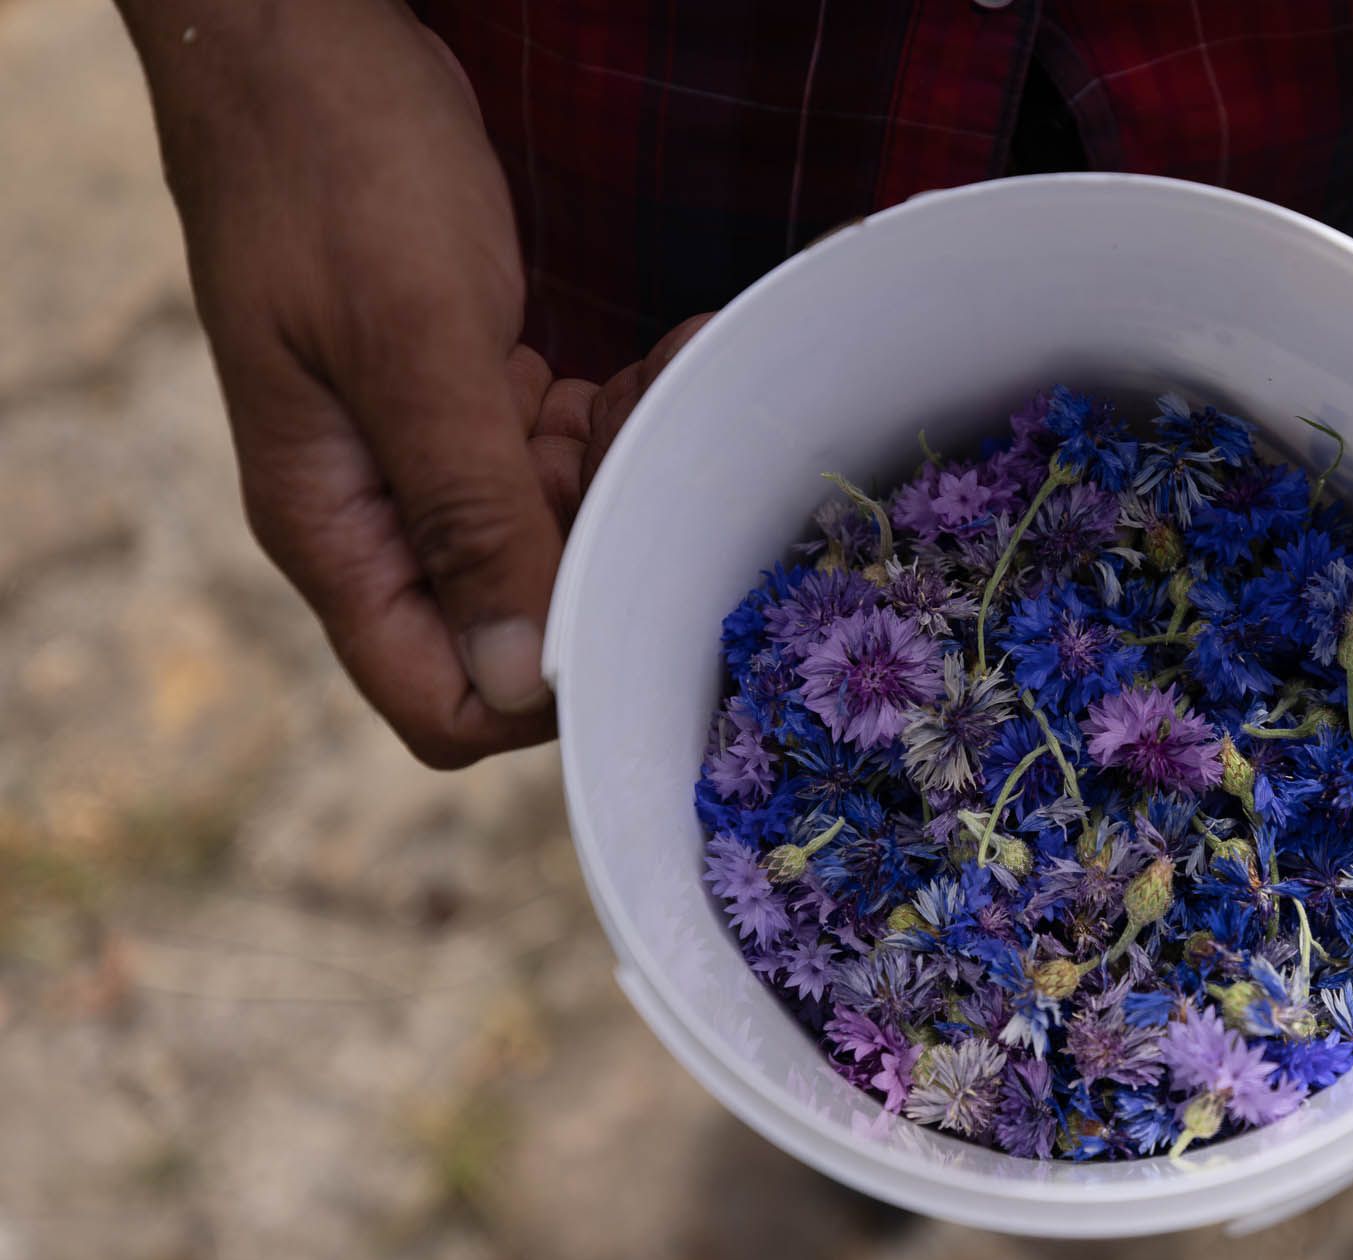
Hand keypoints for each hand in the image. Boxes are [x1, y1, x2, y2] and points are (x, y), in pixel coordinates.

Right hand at [122, 0, 579, 766]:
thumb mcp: (412, 338)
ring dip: (621, 466)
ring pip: (556, 533)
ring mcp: (423, 457)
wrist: (300, 35)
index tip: (628, 578)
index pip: (443, 701)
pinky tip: (644, 351)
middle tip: (644, 433)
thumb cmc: (333, 166)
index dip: (546, 680)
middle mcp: (379, 515)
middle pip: (521, 619)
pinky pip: (558, 458)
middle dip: (604, 543)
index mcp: (338, 530)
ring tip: (652, 366)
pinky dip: (610, 415)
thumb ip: (465, 509)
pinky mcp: (466, 402)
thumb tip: (513, 677)